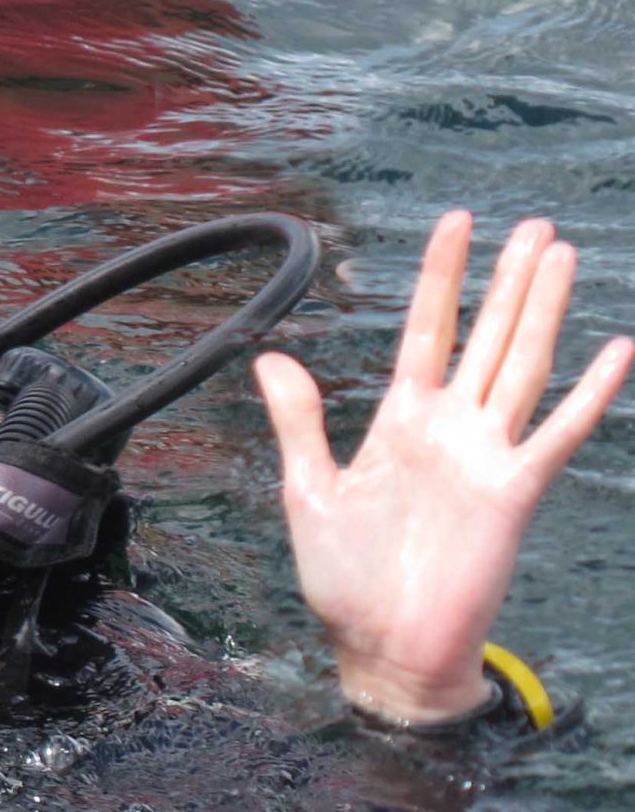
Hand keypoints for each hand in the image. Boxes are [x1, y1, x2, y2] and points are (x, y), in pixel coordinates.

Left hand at [254, 211, 631, 723]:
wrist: (383, 650)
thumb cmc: (346, 578)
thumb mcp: (309, 488)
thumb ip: (300, 421)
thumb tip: (271, 355)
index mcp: (401, 419)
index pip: (429, 329)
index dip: (442, 276)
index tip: (455, 222)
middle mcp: (450, 428)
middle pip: (488, 335)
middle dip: (509, 280)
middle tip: (536, 225)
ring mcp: (486, 456)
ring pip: (523, 366)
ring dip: (544, 311)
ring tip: (563, 256)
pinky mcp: (513, 493)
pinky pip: (556, 433)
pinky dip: (590, 393)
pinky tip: (616, 350)